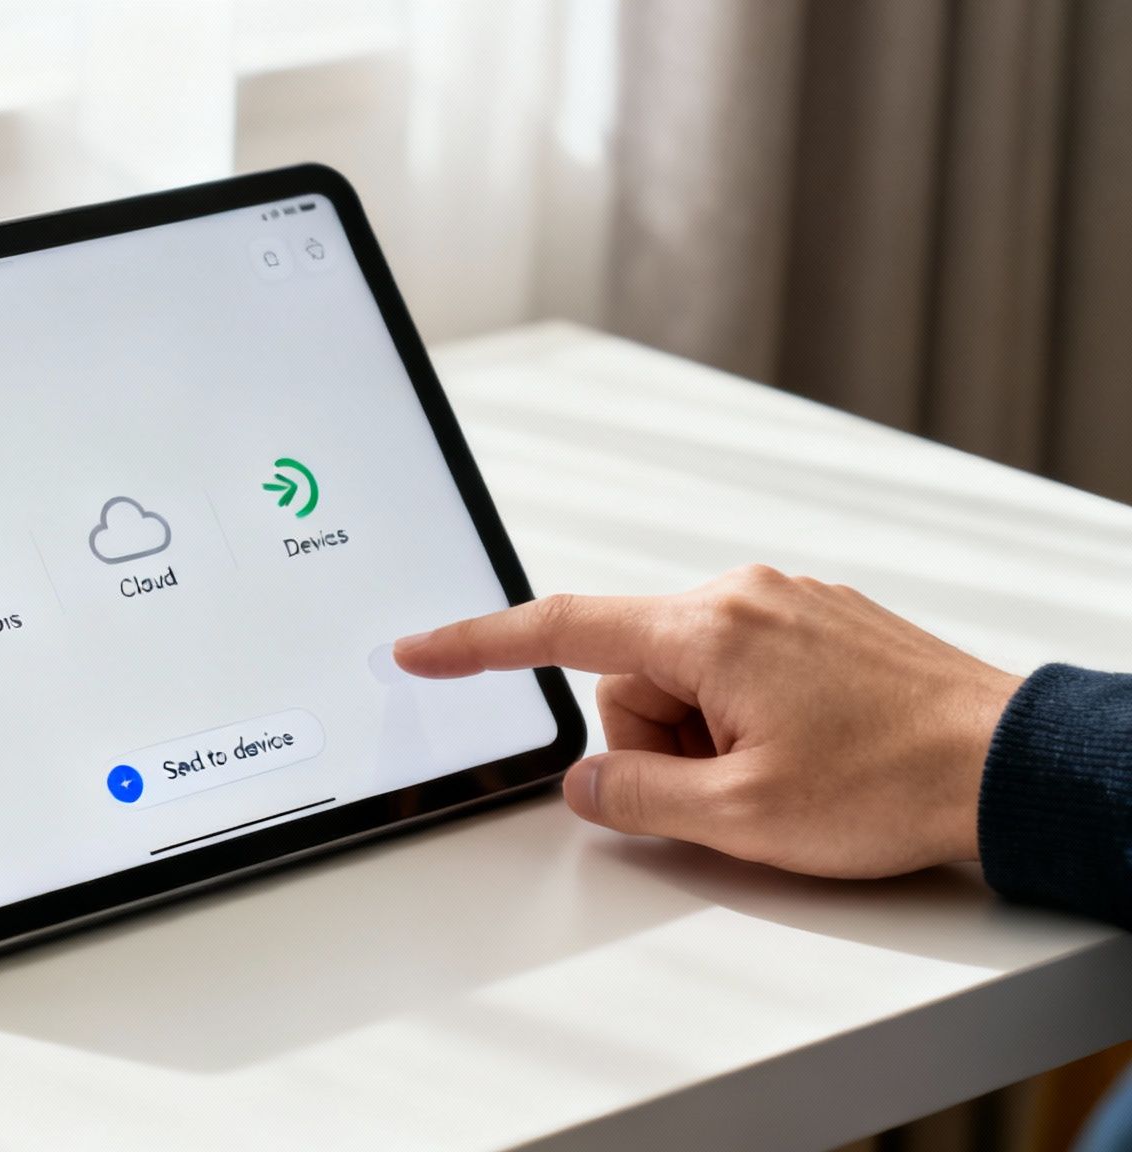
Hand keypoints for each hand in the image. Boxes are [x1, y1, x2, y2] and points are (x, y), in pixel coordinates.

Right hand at [393, 565, 1023, 877]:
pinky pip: (738, 668)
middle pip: (630, 673)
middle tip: (726, 789)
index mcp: (708, 629)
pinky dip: (744, 717)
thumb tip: (585, 786)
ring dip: (705, 735)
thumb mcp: (738, 817)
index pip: (559, 628)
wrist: (1010, 766)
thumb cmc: (892, 785)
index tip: (420, 649)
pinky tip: (806, 752)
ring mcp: (785, 603)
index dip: (477, 644)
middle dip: (653, 741)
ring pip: (686, 675)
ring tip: (781, 774)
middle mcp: (741, 595)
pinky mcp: (818, 622)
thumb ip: (633, 797)